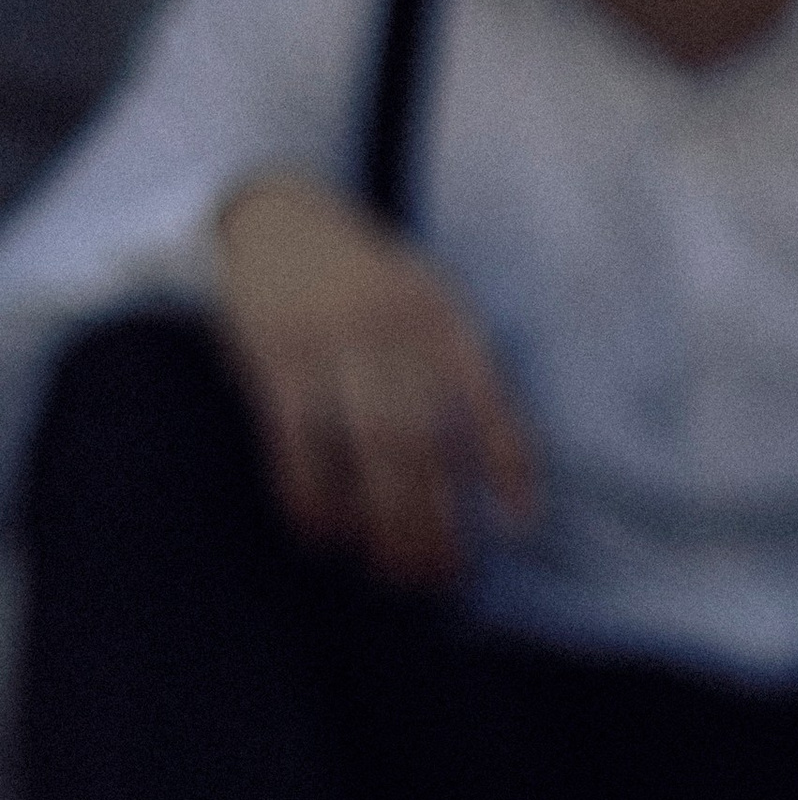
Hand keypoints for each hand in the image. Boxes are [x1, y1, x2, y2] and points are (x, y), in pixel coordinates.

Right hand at [213, 170, 537, 588]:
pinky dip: (312, 499)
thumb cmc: (374, 290)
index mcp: (442, 318)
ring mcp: (330, 342)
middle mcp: (391, 328)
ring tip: (392, 574)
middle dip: (436, 520)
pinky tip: (324, 538)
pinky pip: (296, 444)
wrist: (280, 221)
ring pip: (366, 450)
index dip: (508, 463)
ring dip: (381, 524)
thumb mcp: (433, 309)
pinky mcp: (275, 359)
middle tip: (443, 578)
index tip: (522, 526)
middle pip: (424, 442)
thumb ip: (473, 383)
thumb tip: (514, 496)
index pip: (487, 398)